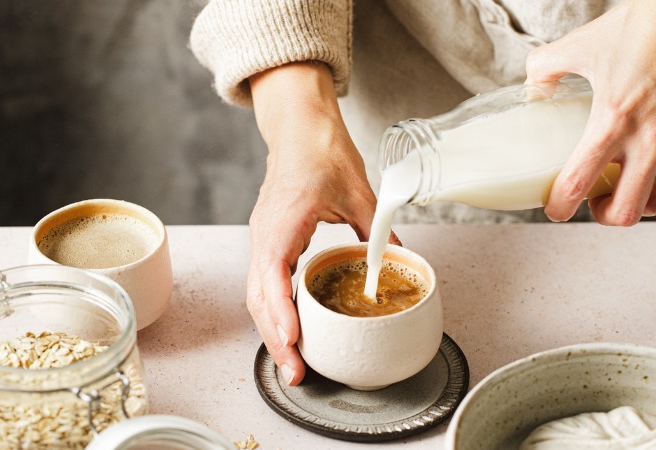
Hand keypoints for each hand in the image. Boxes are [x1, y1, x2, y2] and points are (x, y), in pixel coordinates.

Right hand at [248, 62, 398, 385]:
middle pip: (259, 297)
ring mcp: (263, 239)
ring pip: (257, 295)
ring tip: (292, 363)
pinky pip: (264, 284)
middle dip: (275, 338)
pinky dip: (274, 312)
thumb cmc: (322, 151)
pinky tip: (290, 331)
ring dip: (272, 331)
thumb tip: (398, 263)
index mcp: (284, 221)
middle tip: (296, 372)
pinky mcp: (268, 241)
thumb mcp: (359, 191)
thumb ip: (378, 230)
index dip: (281, 310)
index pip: (272, 274)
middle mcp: (265, 235)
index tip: (294, 339)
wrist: (299, 128)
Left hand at [526, 0, 655, 224]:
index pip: (578, 183)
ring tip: (630, 190)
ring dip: (643, 204)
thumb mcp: (578, 46)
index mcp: (612, 120)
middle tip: (595, 202)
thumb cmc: (639, 27)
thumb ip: (544, 70)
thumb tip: (533, 92)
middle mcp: (650, 138)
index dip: (559, 206)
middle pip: (625, 210)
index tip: (556, 208)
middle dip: (604, 215)